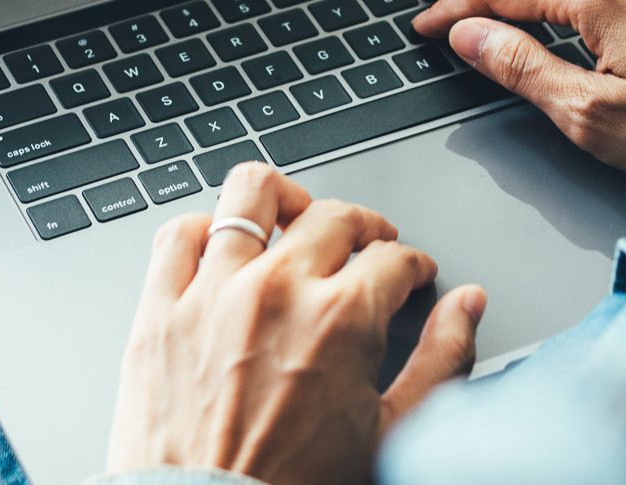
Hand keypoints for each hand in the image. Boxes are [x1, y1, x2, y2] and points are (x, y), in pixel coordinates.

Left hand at [106, 162, 486, 484]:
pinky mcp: (159, 308)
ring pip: (251, 193)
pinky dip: (202, 228)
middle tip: (368, 246)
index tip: (409, 274)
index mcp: (341, 318)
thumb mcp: (388, 433)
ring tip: (294, 214)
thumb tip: (466, 305)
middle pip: (335, 215)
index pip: (393, 256)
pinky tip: (221, 246)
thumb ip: (439, 360)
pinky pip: (178, 234)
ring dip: (283, 198)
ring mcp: (212, 291)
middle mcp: (278, 289)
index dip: (411, 264)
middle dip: (365, 226)